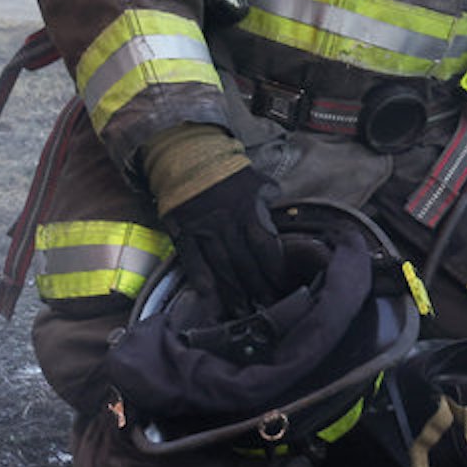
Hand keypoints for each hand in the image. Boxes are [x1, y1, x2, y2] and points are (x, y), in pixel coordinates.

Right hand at [161, 165, 289, 316]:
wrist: (184, 152)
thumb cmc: (222, 167)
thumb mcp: (252, 177)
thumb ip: (266, 197)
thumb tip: (277, 208)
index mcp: (248, 210)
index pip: (266, 247)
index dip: (275, 271)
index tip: (283, 287)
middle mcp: (227, 224)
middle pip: (246, 264)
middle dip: (258, 289)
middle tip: (266, 309)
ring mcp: (203, 230)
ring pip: (222, 267)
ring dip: (233, 293)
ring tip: (242, 313)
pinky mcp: (183, 232)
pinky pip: (192, 260)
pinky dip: (200, 278)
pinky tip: (208, 296)